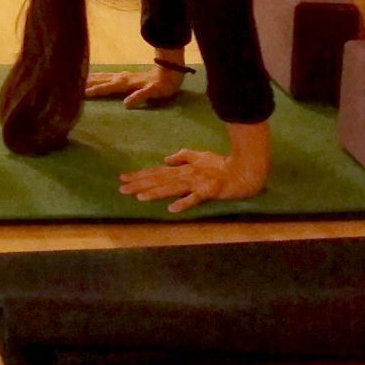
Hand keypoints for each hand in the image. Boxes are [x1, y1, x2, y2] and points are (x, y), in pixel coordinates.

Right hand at [86, 65, 183, 108]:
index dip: (97, 90)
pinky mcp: (128, 77)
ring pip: (105, 76)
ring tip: (80, 79)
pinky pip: (110, 76)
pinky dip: (101, 77)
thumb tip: (126, 104)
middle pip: (103, 80)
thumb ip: (140, 96)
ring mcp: (125, 76)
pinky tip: (97, 78)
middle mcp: (123, 78)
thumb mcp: (154, 91)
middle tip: (73, 84)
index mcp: (127, 83)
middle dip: (89, 82)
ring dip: (93, 78)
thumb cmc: (163, 84)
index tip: (83, 93)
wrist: (171, 71)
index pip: (109, 87)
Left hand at [119, 148, 266, 214]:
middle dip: (139, 184)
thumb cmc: (221, 164)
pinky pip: (194, 198)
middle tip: (121, 189)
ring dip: (155, 192)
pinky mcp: (208, 191)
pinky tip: (172, 209)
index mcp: (182, 169)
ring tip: (139, 197)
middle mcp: (185, 175)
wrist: (242, 170)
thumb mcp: (199, 156)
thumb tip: (166, 159)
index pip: (156, 172)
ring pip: (171, 188)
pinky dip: (183, 203)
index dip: (139, 175)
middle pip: (159, 180)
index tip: (123, 178)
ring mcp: (196, 183)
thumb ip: (182, 157)